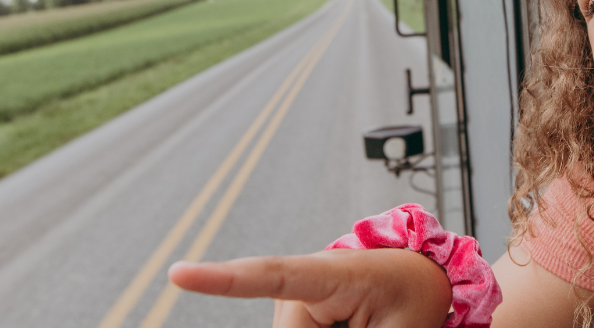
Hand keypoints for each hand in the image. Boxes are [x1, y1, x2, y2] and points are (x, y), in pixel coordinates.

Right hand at [169, 248, 452, 327]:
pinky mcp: (291, 318)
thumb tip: (289, 327)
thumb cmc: (412, 296)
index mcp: (334, 272)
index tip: (179, 274)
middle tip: (361, 323)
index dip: (223, 278)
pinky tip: (346, 323)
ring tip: (359, 322)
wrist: (414, 277)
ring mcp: (291, 304)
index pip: (272, 274)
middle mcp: (302, 285)